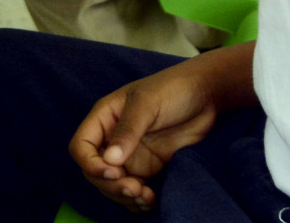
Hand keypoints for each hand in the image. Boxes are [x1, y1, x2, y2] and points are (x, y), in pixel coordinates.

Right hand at [68, 50, 246, 211]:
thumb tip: (109, 160)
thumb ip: (128, 130)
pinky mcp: (149, 168)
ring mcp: (131, 156)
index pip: (82, 147)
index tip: (112, 173)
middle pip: (96, 171)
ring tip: (146, 197)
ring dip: (124, 197)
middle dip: (111, 185)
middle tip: (135, 189)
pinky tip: (151, 200)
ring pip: (113, 185)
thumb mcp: (147, 104)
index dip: (90, 164)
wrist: (207, 96)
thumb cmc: (173, 89)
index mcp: (104, 119)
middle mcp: (112, 139)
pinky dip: (138, 201)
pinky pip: (135, 190)